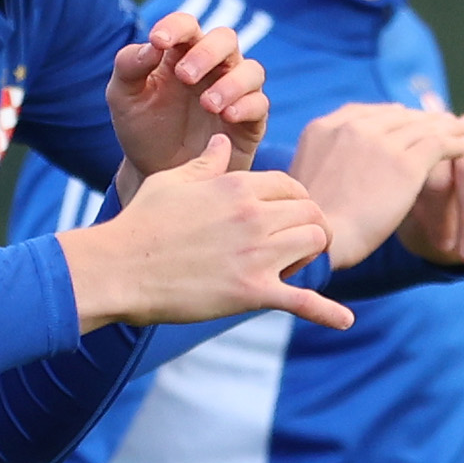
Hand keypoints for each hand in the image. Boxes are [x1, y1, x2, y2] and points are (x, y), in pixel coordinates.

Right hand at [56, 137, 348, 330]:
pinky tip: (344, 321)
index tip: (283, 218)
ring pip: (316, 245)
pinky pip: (303, 301)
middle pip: (312, 213)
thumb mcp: (173, 180)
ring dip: (311, 256)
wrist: (119, 269)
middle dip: (308, 227)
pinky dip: (327, 313)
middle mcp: (254, 215)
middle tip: (293, 246)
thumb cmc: (142, 223)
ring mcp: (257, 254)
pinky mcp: (252, 292)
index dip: (294, 202)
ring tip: (293, 269)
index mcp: (238, 184)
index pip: (292, 186)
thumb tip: (223, 141)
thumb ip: (207, 162)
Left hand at [105, 12, 267, 183]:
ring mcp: (234, 93)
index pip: (187, 25)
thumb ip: (129, 66)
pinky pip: (260, 104)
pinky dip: (246, 106)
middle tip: (184, 77)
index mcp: (180, 54)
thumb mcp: (123, 98)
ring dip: (231, 83)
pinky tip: (226, 117)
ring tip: (207, 104)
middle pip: (225, 39)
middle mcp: (212, 67)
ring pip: (251, 70)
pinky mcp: (249, 122)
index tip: (159, 41)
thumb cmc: (142, 130)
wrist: (157, 174)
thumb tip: (152, 46)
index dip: (176, 26)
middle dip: (206, 53)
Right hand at [292, 104, 463, 269]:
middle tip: (443, 121)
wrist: (323, 238)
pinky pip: (439, 143)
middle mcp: (352, 128)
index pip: (366, 113)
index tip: (408, 120)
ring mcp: (380, 142)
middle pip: (397, 116)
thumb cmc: (312, 225)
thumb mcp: (304, 184)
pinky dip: (455, 142)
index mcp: (324, 129)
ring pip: (422, 126)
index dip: (392, 116)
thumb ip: (325, 166)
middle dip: (422, 118)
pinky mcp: (405, 163)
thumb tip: (339, 173)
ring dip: (446, 126)